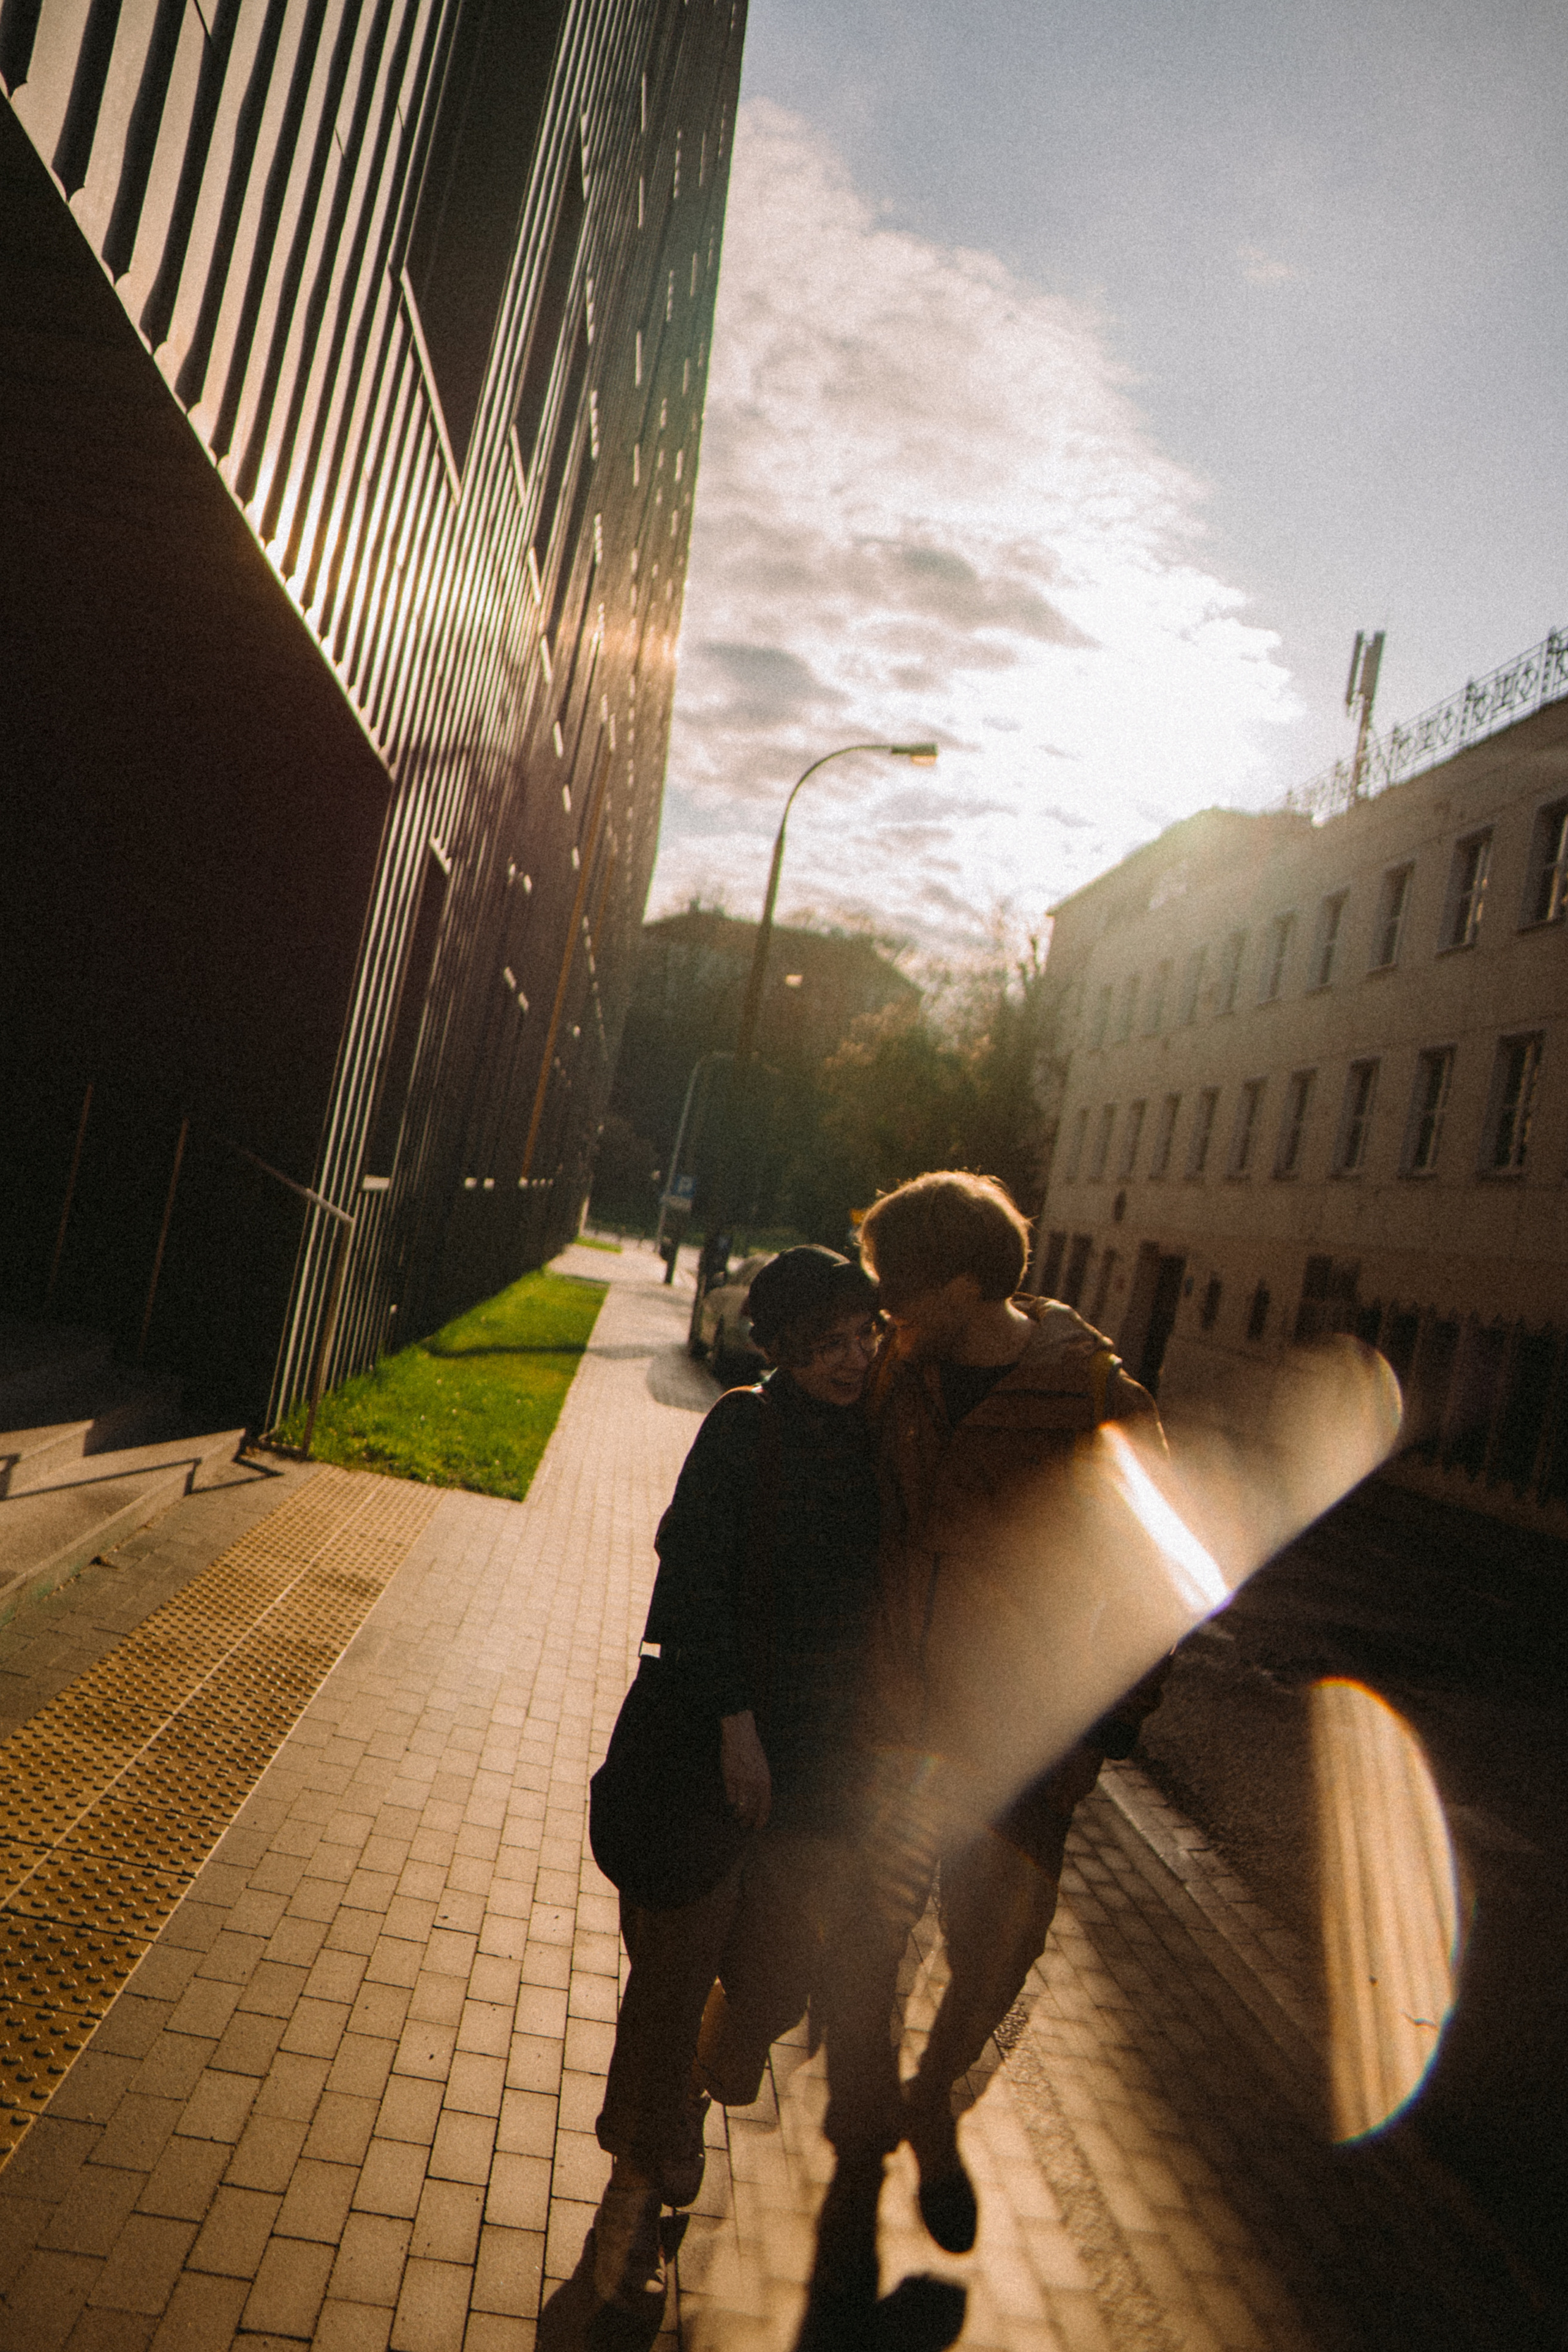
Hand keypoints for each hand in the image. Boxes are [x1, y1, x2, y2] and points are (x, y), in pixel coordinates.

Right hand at [720, 1711, 771, 1829]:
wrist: (741, 1736)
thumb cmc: (752, 1751)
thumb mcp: (762, 1768)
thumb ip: (761, 1785)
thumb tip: (758, 1804)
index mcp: (765, 1781)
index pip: (765, 1807)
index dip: (761, 1819)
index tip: (757, 1827)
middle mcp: (755, 1783)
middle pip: (753, 1809)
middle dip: (748, 1820)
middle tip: (744, 1824)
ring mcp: (742, 1781)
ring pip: (741, 1806)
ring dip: (739, 1815)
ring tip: (737, 1817)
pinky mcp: (729, 1778)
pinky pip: (730, 1796)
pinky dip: (731, 1800)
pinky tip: (731, 1801)